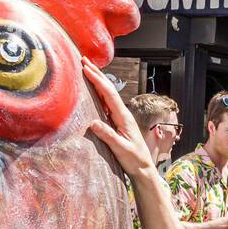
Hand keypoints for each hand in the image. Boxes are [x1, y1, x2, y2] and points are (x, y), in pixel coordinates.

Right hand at [81, 58, 157, 179]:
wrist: (143, 168)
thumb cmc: (133, 160)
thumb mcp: (120, 149)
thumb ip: (108, 136)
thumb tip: (93, 123)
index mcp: (124, 117)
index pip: (109, 94)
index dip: (97, 80)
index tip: (86, 68)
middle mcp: (123, 114)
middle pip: (109, 90)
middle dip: (97, 74)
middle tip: (84, 60)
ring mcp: (121, 117)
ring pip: (108, 95)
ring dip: (98, 81)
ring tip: (87, 69)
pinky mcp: (118, 122)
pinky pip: (107, 103)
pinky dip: (99, 93)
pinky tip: (94, 90)